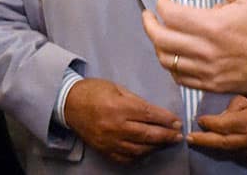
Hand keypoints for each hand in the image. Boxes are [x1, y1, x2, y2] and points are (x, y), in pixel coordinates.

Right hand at [64, 78, 181, 163]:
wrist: (69, 104)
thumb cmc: (94, 91)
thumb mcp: (117, 88)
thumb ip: (136, 100)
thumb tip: (154, 112)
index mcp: (120, 107)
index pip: (150, 115)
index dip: (166, 119)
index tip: (178, 122)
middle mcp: (116, 126)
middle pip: (148, 134)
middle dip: (166, 135)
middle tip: (178, 136)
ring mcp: (110, 141)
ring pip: (139, 149)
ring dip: (156, 147)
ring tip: (165, 143)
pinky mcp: (104, 150)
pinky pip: (126, 158)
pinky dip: (139, 157)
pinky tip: (147, 152)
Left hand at [141, 0, 246, 93]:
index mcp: (212, 25)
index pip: (171, 14)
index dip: (161, 4)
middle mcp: (204, 50)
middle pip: (160, 39)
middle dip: (149, 24)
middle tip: (149, 15)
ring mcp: (205, 70)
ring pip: (166, 60)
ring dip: (157, 45)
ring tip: (159, 34)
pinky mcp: (209, 84)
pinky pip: (179, 78)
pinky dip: (171, 66)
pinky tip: (174, 55)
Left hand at [188, 95, 246, 163]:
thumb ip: (235, 105)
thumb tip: (223, 113)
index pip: (222, 124)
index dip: (209, 122)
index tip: (199, 119)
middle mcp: (245, 138)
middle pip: (220, 141)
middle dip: (203, 140)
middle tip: (189, 138)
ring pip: (225, 149)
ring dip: (210, 145)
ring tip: (196, 142)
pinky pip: (234, 152)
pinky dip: (222, 149)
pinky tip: (213, 146)